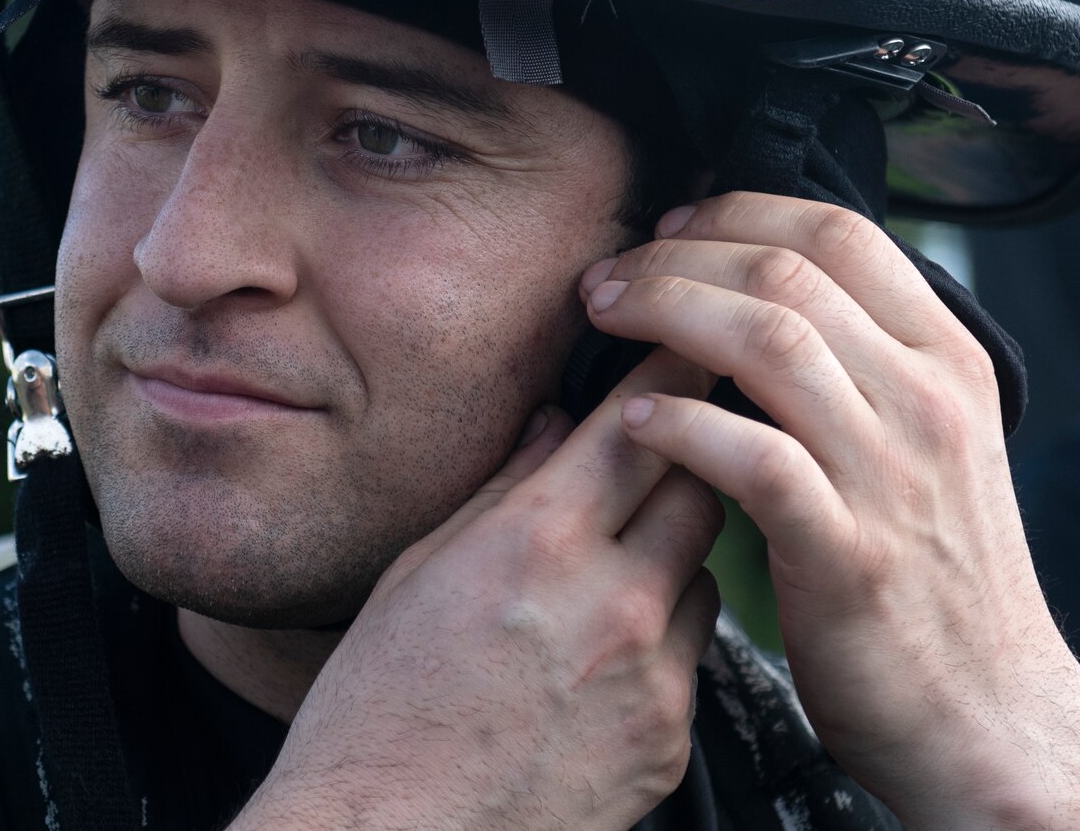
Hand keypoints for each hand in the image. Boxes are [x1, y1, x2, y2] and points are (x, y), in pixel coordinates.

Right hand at [237, 350, 721, 830]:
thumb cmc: (377, 712)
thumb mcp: (415, 572)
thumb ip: (500, 489)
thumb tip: (553, 426)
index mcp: (534, 542)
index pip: (640, 422)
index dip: (670, 370)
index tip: (685, 339)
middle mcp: (609, 600)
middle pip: (701, 484)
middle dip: (684, 457)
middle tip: (658, 447)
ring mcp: (651, 676)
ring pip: (702, 568)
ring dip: (671, 553)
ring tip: (605, 576)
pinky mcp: (672, 740)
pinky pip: (695, 655)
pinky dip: (663, 639)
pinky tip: (598, 657)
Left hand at [582, 192, 1079, 829]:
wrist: (995, 720)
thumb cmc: (937, 579)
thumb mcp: (927, 443)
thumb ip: (863, 363)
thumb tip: (761, 289)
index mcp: (948, 360)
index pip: (840, 231)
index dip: (739, 211)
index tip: (671, 224)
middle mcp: (928, 401)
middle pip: (786, 272)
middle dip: (678, 255)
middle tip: (608, 276)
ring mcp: (892, 475)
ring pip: (769, 340)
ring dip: (665, 312)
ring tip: (604, 319)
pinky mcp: (848, 554)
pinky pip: (754, 458)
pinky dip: (683, 425)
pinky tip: (634, 421)